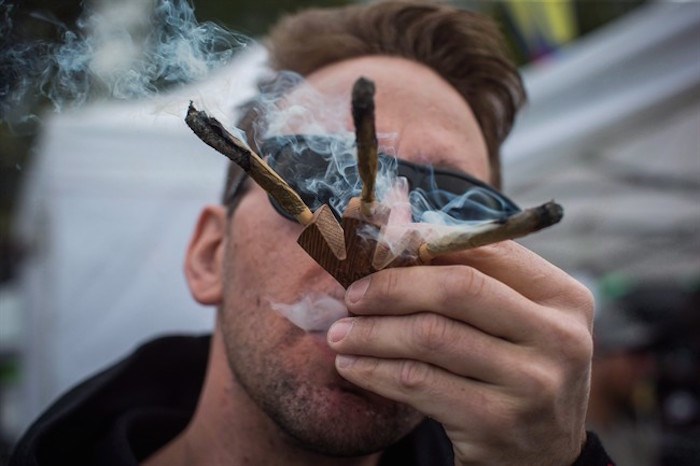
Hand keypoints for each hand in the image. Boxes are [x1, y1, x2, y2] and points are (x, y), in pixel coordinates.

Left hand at [327, 241, 593, 464]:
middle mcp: (559, 337)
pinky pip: (418, 382)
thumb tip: (398, 231)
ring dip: (372, 331)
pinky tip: (352, 365)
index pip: (487, 250)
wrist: (540, 457)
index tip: (378, 247)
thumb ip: (469, 279)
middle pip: (459, 288)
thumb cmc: (514, 373)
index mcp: (564, 298)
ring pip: (431, 336)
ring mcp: (532, 383)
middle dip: (393, 286)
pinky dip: (374, 369)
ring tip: (340, 332)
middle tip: (353, 294)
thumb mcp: (513, 324)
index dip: (425, 242)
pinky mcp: (497, 423)